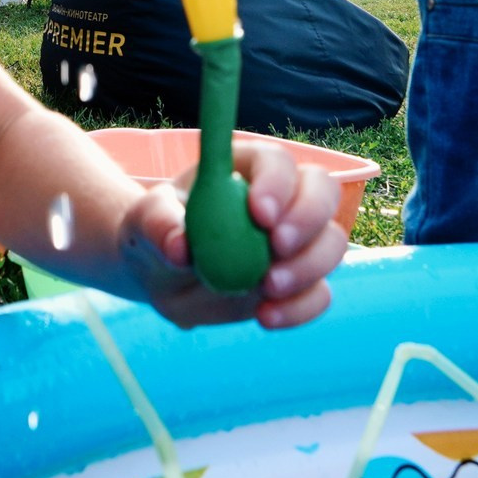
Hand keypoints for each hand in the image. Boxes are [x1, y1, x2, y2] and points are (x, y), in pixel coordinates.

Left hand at [116, 138, 343, 329]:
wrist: (163, 273)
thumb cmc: (158, 232)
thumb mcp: (146, 222)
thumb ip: (160, 226)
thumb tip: (180, 247)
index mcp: (247, 167)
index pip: (276, 161)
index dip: (276, 182)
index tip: (258, 213)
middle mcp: (284, 198)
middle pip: (322, 192)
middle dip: (307, 220)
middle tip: (276, 248)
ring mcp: (299, 241)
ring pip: (331, 243)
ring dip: (307, 267)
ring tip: (266, 288)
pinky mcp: (302, 281)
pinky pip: (319, 293)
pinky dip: (301, 308)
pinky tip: (267, 317)